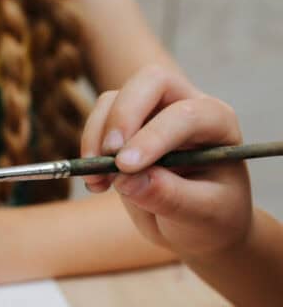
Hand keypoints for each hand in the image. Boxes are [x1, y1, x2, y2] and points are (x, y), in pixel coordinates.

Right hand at [82, 65, 250, 256]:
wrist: (196, 224)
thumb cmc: (211, 217)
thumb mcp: (201, 214)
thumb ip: (170, 196)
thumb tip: (126, 179)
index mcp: (218, 123)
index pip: (185, 115)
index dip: (153, 137)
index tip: (125, 167)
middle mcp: (185, 107)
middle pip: (151, 81)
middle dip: (123, 115)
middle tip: (107, 156)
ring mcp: (152, 114)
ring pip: (115, 98)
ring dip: (97, 134)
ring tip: (97, 180)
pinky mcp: (125, 128)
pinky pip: (98, 119)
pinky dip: (88, 147)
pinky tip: (96, 183)